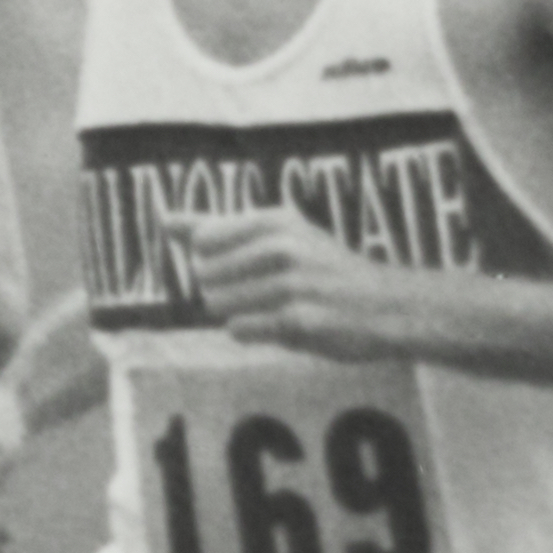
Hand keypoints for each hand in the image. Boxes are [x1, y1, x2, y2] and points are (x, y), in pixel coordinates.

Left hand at [179, 213, 415, 361]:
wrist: (388, 307)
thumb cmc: (326, 271)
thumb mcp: (279, 235)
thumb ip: (217, 227)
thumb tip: (164, 219)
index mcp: (275, 220)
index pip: (203, 241)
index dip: (218, 262)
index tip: (252, 266)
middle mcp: (282, 246)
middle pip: (206, 277)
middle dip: (228, 292)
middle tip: (270, 293)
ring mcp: (291, 284)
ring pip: (219, 306)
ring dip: (242, 315)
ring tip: (278, 309)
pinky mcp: (298, 321)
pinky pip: (240, 331)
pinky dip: (254, 334)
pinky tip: (284, 326)